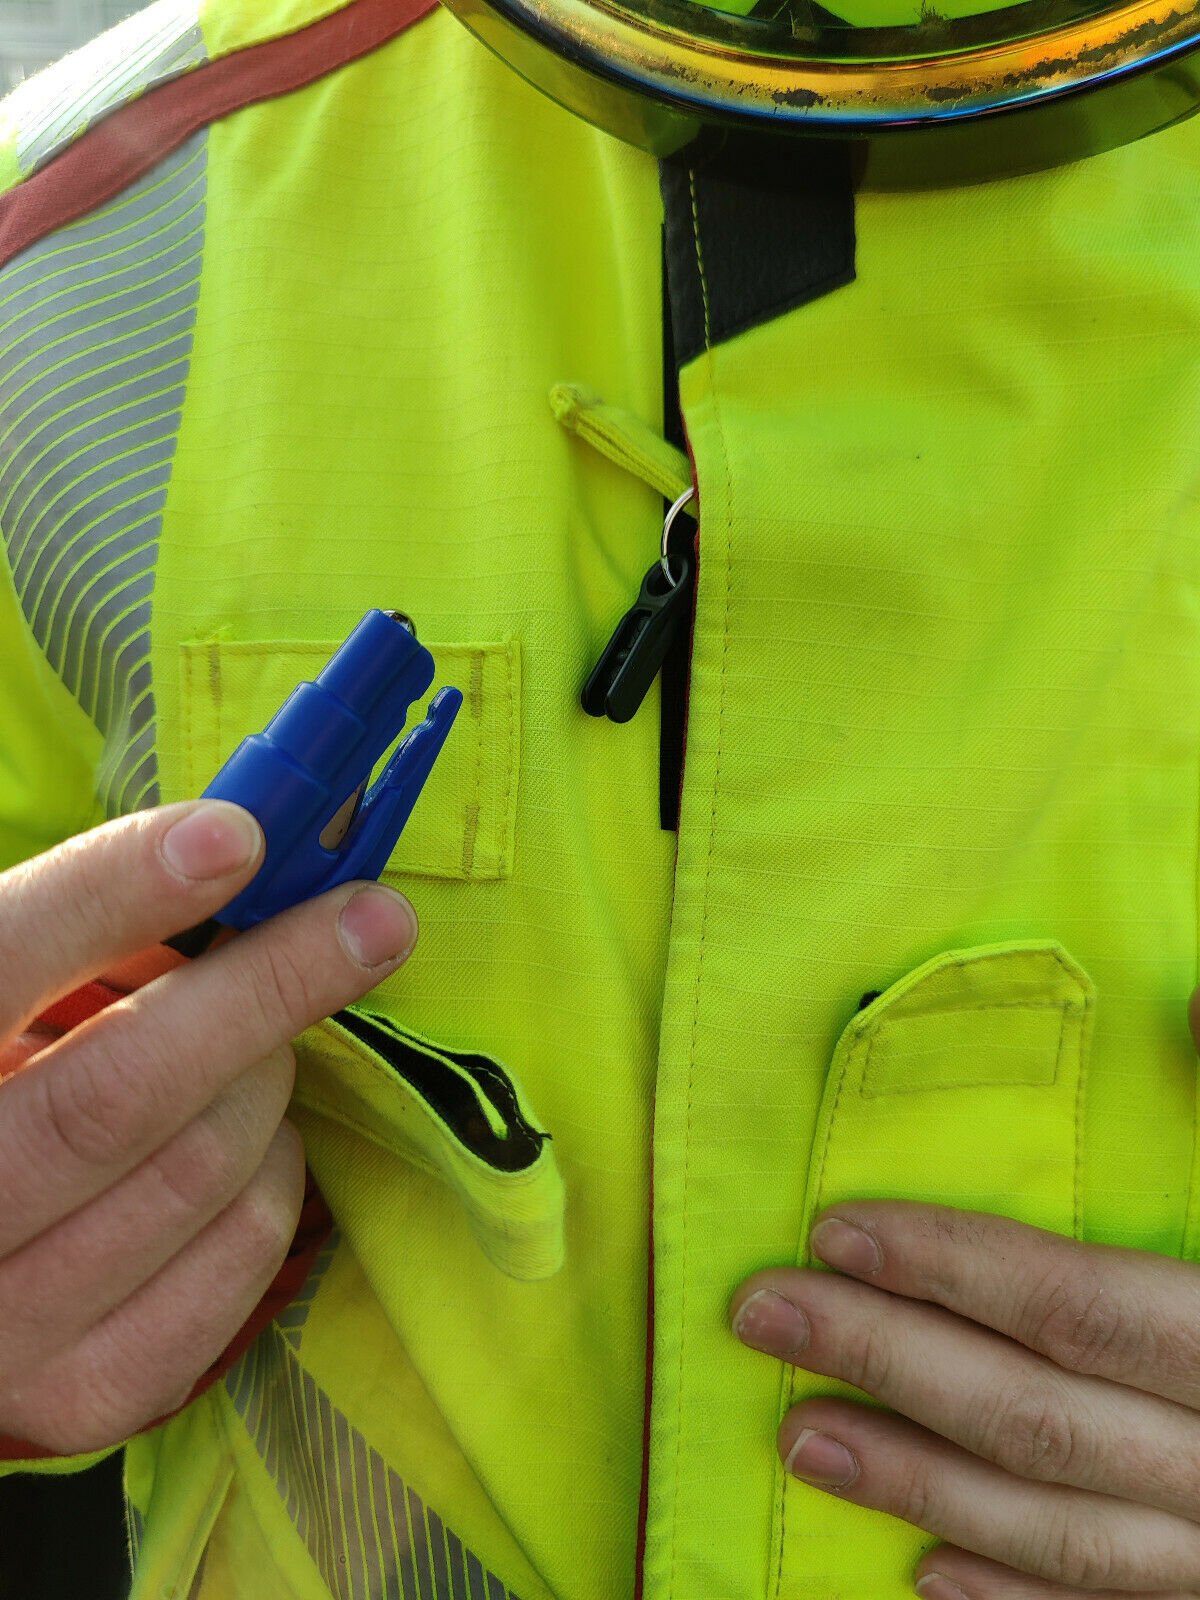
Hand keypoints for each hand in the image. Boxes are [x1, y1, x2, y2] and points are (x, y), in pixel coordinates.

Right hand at [0, 801, 416, 1454]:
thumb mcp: (2, 997)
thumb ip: (74, 936)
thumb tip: (234, 855)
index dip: (114, 893)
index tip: (236, 837)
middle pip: (120, 1095)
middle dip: (269, 989)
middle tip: (370, 921)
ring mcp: (0, 1330)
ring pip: (202, 1172)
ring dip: (267, 1083)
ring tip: (257, 1050)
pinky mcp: (83, 1394)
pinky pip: (242, 1259)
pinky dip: (277, 1177)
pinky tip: (250, 1143)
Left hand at [731, 1199, 1199, 1597]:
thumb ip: (1177, 1154)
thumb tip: (1168, 1027)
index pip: (1074, 1305)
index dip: (950, 1264)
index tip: (834, 1232)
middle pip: (1034, 1413)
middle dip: (885, 1357)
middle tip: (766, 1313)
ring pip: (1055, 1528)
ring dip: (915, 1483)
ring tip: (800, 1441)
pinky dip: (1009, 1596)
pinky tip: (922, 1574)